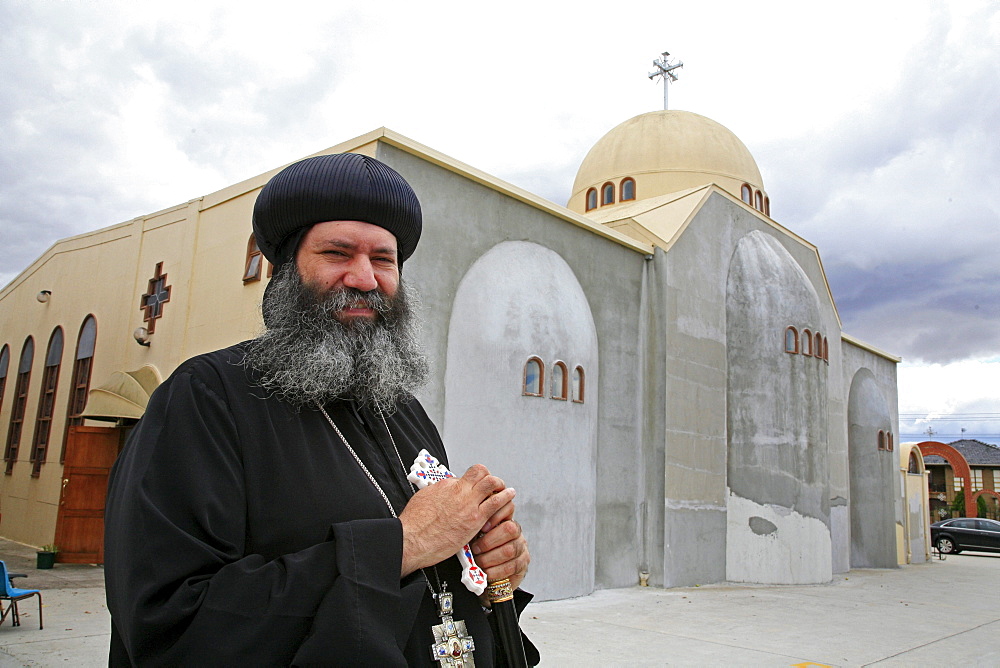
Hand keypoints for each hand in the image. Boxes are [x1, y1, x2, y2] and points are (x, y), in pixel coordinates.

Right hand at [399, 464, 513, 576]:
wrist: (412, 539)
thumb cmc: (414, 524)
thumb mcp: (423, 498)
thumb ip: (438, 493)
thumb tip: (442, 493)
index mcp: (445, 485)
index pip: (466, 476)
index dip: (473, 481)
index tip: (475, 487)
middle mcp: (459, 491)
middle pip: (481, 473)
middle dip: (489, 477)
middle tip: (493, 485)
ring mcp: (468, 504)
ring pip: (492, 483)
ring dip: (500, 485)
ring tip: (505, 489)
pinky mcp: (475, 519)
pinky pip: (496, 503)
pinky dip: (505, 498)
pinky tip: (510, 497)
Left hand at [471, 500, 529, 594]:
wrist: (486, 576)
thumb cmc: (478, 553)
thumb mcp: (475, 537)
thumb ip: (475, 527)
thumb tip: (465, 520)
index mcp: (504, 520)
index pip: (508, 508)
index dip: (496, 516)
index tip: (483, 528)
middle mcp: (516, 532)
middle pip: (510, 529)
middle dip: (489, 541)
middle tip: (475, 549)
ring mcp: (521, 548)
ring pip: (509, 550)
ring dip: (490, 558)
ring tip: (478, 562)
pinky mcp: (523, 564)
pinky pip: (511, 566)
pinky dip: (496, 570)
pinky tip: (487, 572)